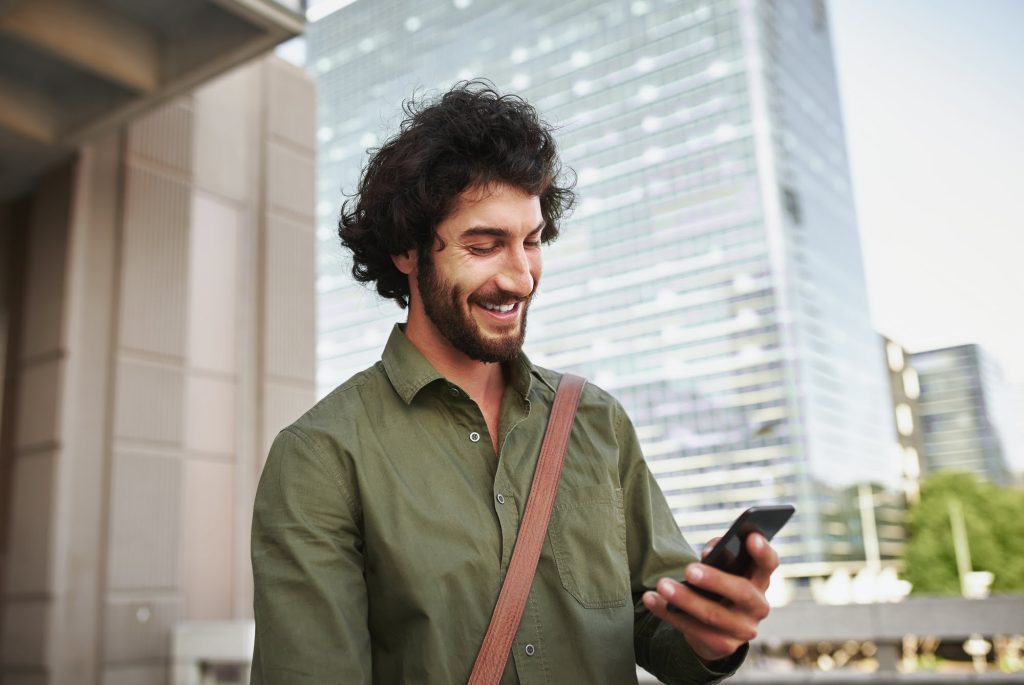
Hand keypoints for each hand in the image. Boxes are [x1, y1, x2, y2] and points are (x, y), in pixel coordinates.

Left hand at [641, 533, 779, 663]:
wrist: (717, 628)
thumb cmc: (719, 586)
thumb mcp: (724, 570)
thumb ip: (719, 554)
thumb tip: (708, 553)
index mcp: (760, 581)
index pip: (768, 564)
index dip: (763, 551)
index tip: (750, 536)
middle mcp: (758, 607)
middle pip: (742, 593)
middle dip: (715, 580)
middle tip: (689, 569)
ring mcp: (743, 629)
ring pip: (713, 615)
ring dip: (685, 599)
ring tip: (662, 584)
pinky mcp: (723, 645)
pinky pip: (693, 630)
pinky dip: (669, 613)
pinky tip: (651, 599)